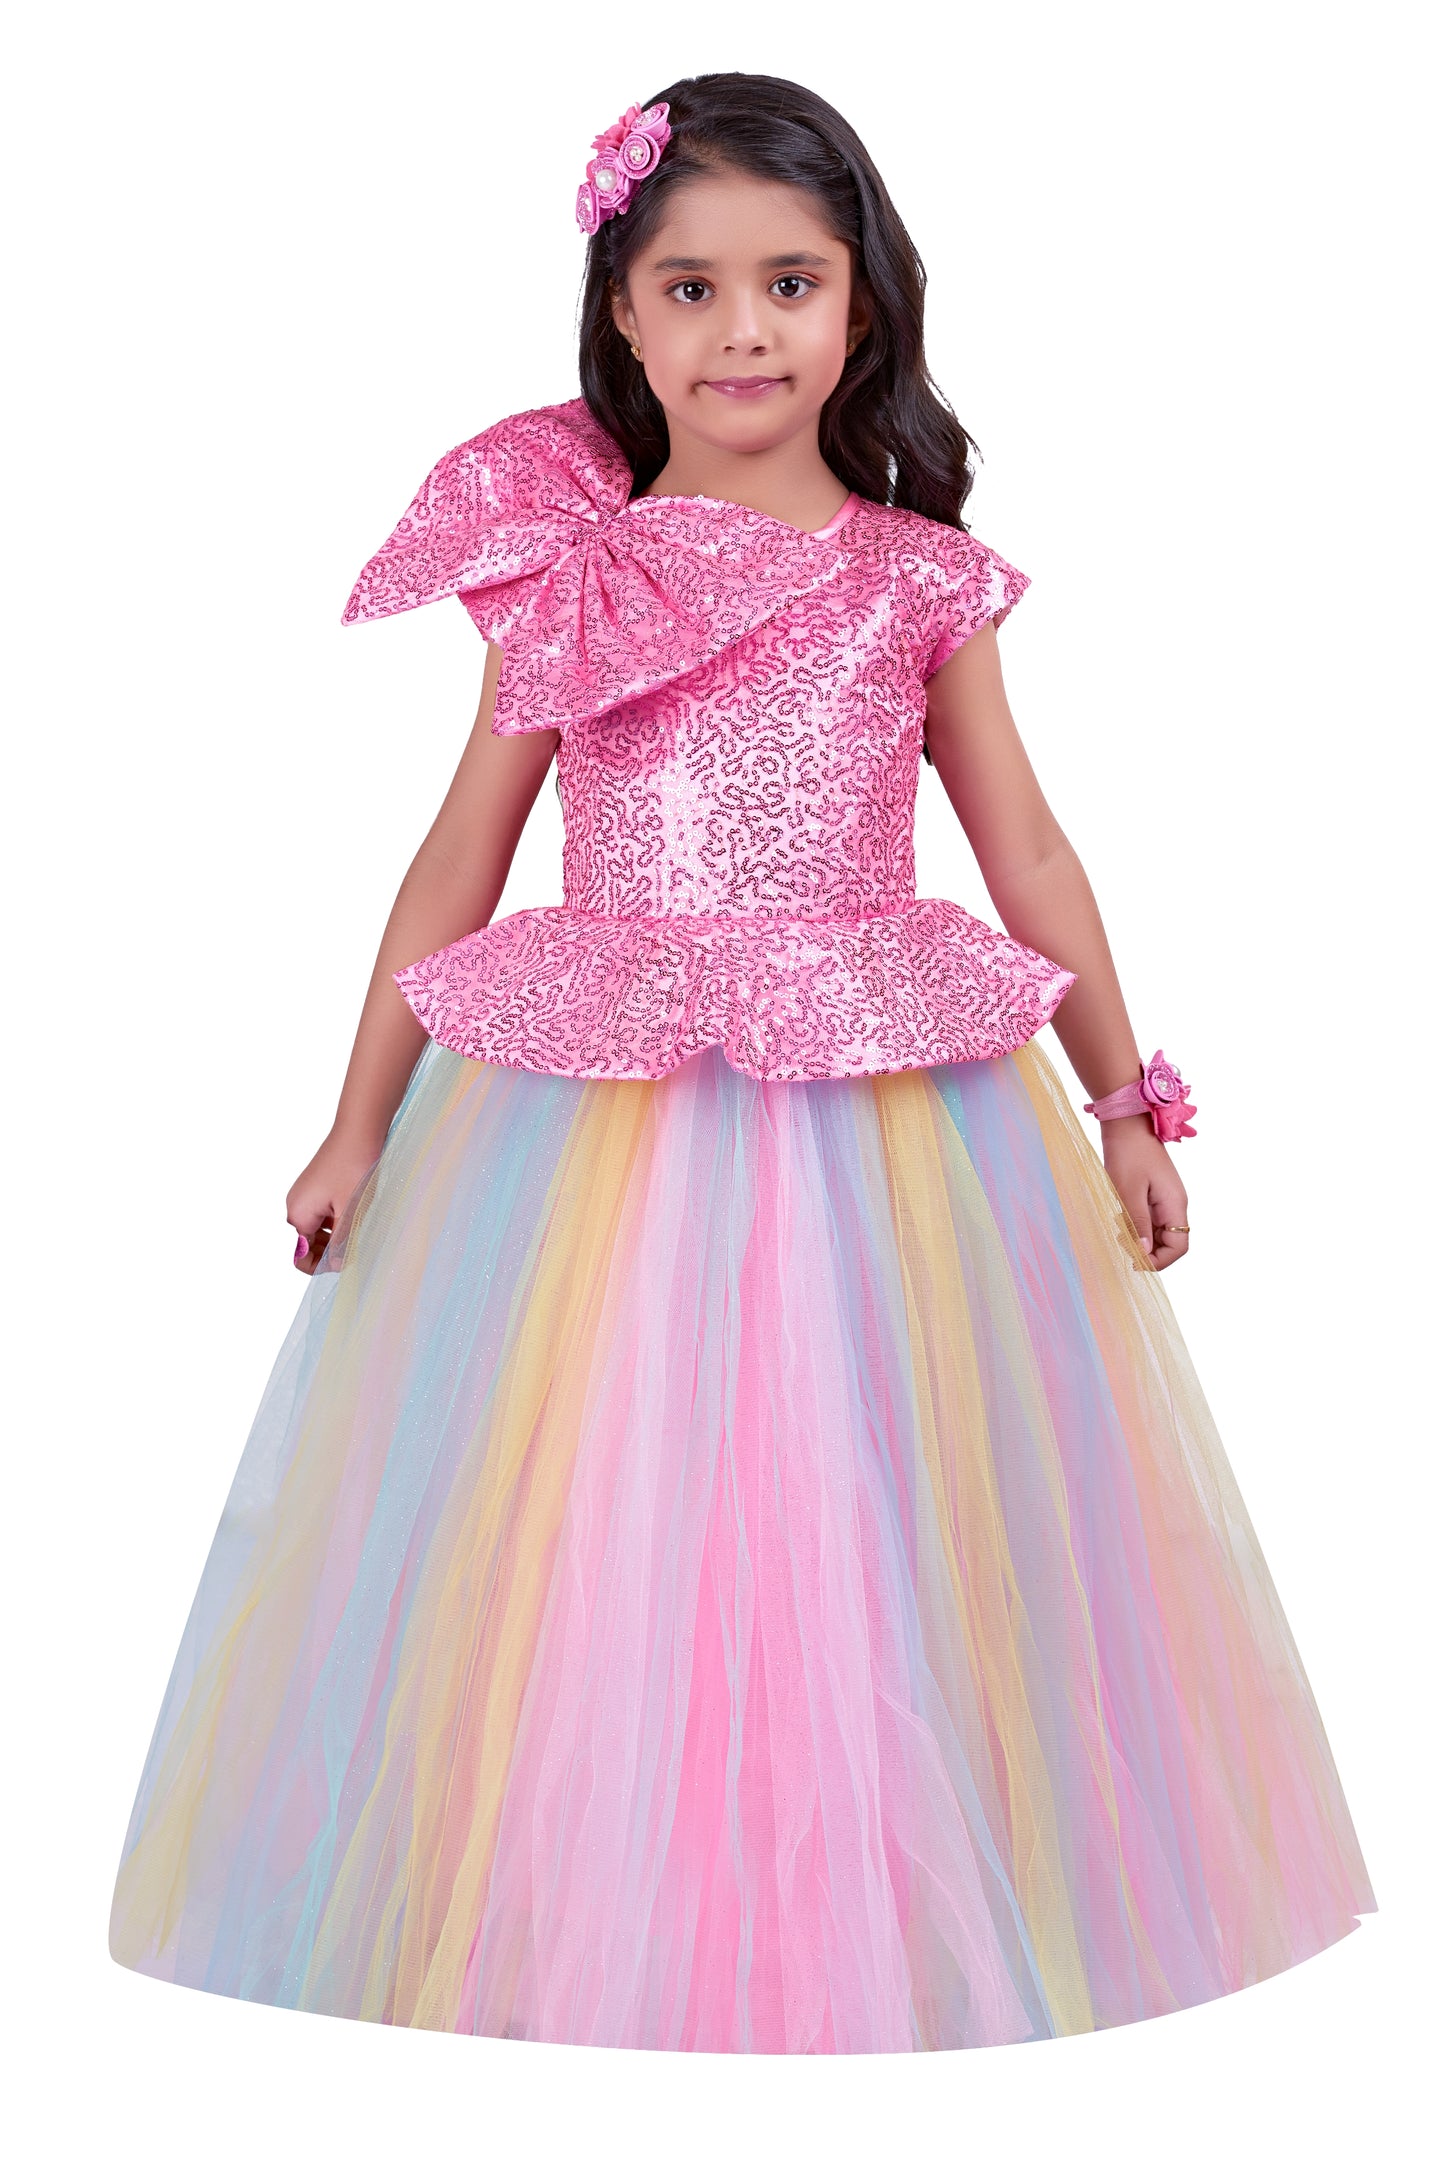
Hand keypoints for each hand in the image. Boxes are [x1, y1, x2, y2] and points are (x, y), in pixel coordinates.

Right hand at [286, 1127, 385, 1274]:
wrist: (359, 1130)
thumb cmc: (354, 1167)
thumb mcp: (350, 1211)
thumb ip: (341, 1242)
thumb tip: (334, 1266)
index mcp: (298, 1214)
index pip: (302, 1257)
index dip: (322, 1266)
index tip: (346, 1260)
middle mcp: (296, 1206)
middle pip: (309, 1244)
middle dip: (331, 1251)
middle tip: (358, 1246)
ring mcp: (306, 1195)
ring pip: (319, 1229)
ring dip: (337, 1235)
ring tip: (360, 1228)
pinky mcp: (317, 1187)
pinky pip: (324, 1214)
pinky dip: (338, 1220)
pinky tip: (357, 1214)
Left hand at [1100, 1115, 1189, 1270]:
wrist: (1127, 1124)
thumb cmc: (1128, 1154)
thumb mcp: (1128, 1192)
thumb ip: (1137, 1224)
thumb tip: (1143, 1253)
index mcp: (1174, 1205)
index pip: (1179, 1247)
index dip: (1160, 1261)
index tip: (1134, 1262)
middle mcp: (1175, 1204)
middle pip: (1169, 1242)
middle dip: (1146, 1250)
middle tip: (1121, 1241)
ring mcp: (1166, 1199)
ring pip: (1158, 1232)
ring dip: (1139, 1237)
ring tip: (1118, 1227)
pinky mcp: (1155, 1194)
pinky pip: (1150, 1219)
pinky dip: (1136, 1224)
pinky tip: (1120, 1216)